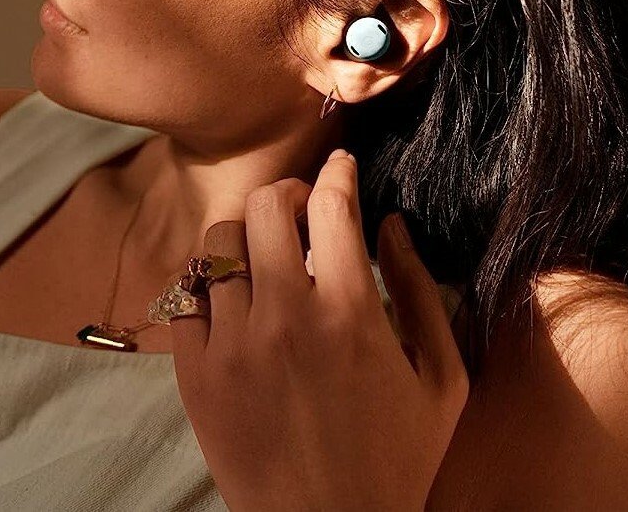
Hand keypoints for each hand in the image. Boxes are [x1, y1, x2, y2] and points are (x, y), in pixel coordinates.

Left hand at [168, 150, 468, 511]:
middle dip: (288, 196)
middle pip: (265, 206)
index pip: (333, 205)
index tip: (342, 167)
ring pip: (218, 242)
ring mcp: (231, 344)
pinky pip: (187, 293)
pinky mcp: (193, 372)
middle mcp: (284, 317)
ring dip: (246, 237)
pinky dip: (209, 282)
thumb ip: (422, 292)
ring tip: (266, 256)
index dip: (340, 173)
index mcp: (350, 313)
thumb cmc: (397, 461)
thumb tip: (393, 223)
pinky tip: (235, 296)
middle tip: (302, 215)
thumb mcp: (441, 380)